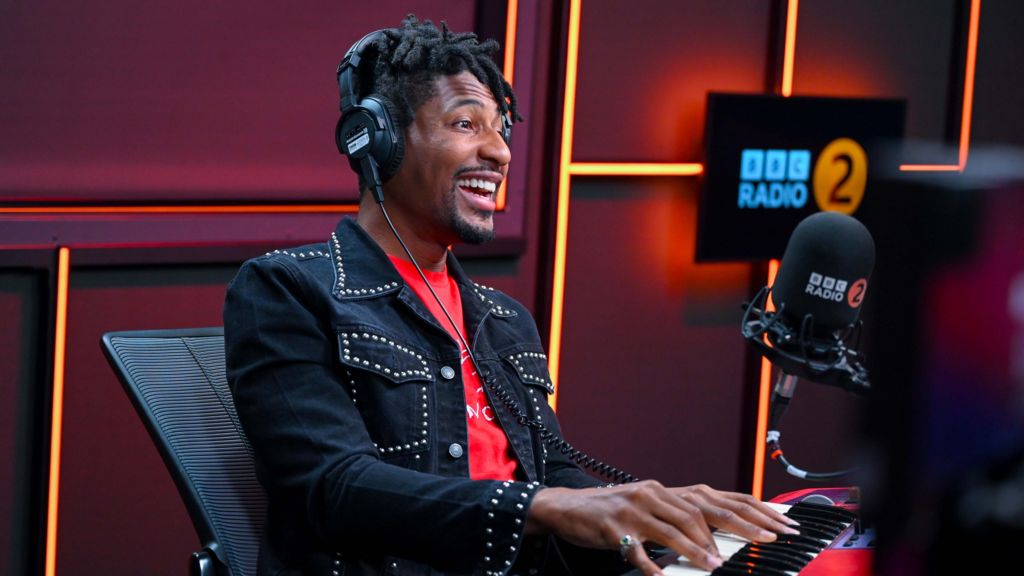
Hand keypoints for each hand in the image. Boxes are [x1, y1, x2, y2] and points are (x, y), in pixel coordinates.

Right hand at [525, 480, 798, 575]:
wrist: (567, 507)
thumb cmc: (611, 513)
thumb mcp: (648, 508)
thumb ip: (677, 517)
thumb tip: (714, 532)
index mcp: (666, 491)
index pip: (716, 499)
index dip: (749, 511)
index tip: (777, 525)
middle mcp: (653, 494)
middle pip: (701, 512)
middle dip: (736, 528)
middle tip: (762, 543)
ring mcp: (633, 510)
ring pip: (673, 530)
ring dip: (697, 551)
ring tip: (715, 567)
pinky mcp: (614, 528)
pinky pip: (637, 552)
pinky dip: (652, 567)